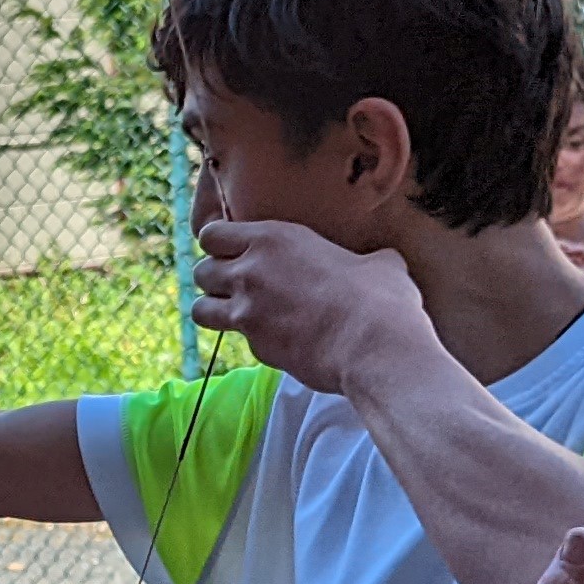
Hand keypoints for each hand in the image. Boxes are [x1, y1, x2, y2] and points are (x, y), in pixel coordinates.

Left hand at [189, 216, 433, 397]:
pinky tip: (276, 340)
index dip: (218, 242)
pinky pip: (239, 342)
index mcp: (272, 239)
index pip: (212, 234)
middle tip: (236, 284)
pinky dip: (252, 341)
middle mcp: (249, 273)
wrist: (373, 347)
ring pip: (200, 310)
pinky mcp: (256, 349)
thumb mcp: (377, 263)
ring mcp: (247, 314)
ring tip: (236, 313)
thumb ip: (364, 259)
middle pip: (201, 271)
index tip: (231, 249)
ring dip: (214, 311)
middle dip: (214, 278)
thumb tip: (383, 262)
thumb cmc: (379, 298)